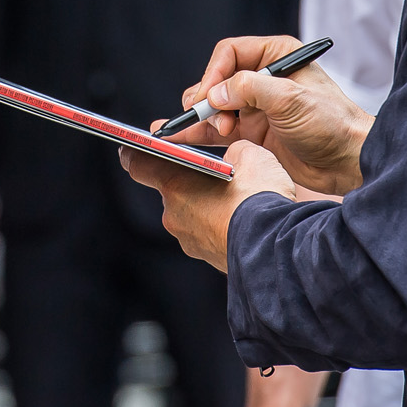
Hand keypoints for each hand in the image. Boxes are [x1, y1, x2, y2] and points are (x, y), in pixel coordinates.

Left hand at [119, 140, 295, 270]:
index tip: (131, 148)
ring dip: (206, 207)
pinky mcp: (208, 258)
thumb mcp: (250, 155)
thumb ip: (233, 152)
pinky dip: (218, 226)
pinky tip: (241, 220)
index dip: (135, 153)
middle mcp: (174, 215)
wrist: (275, 247)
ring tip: (234, 200)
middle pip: (172, 192)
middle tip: (214, 175)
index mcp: (175, 184)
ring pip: (191, 216)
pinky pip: (207, 235)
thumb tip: (235, 160)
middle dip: (190, 183)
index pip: (138, 165)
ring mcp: (189, 240)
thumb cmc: (258, 198)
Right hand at [169, 36, 371, 195]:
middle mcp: (262, 77)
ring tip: (198, 133)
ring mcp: (256, 106)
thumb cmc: (331, 123)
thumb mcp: (291, 100)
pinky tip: (181, 138)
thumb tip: (214, 94)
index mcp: (275, 56)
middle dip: (206, 99)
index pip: (229, 53)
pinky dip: (200, 132)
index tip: (207, 98)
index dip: (213, 74)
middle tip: (208, 119)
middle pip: (217, 79)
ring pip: (214, 105)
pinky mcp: (252, 131)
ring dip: (202, 118)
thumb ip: (249, 89)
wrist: (349, 161)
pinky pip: (218, 128)